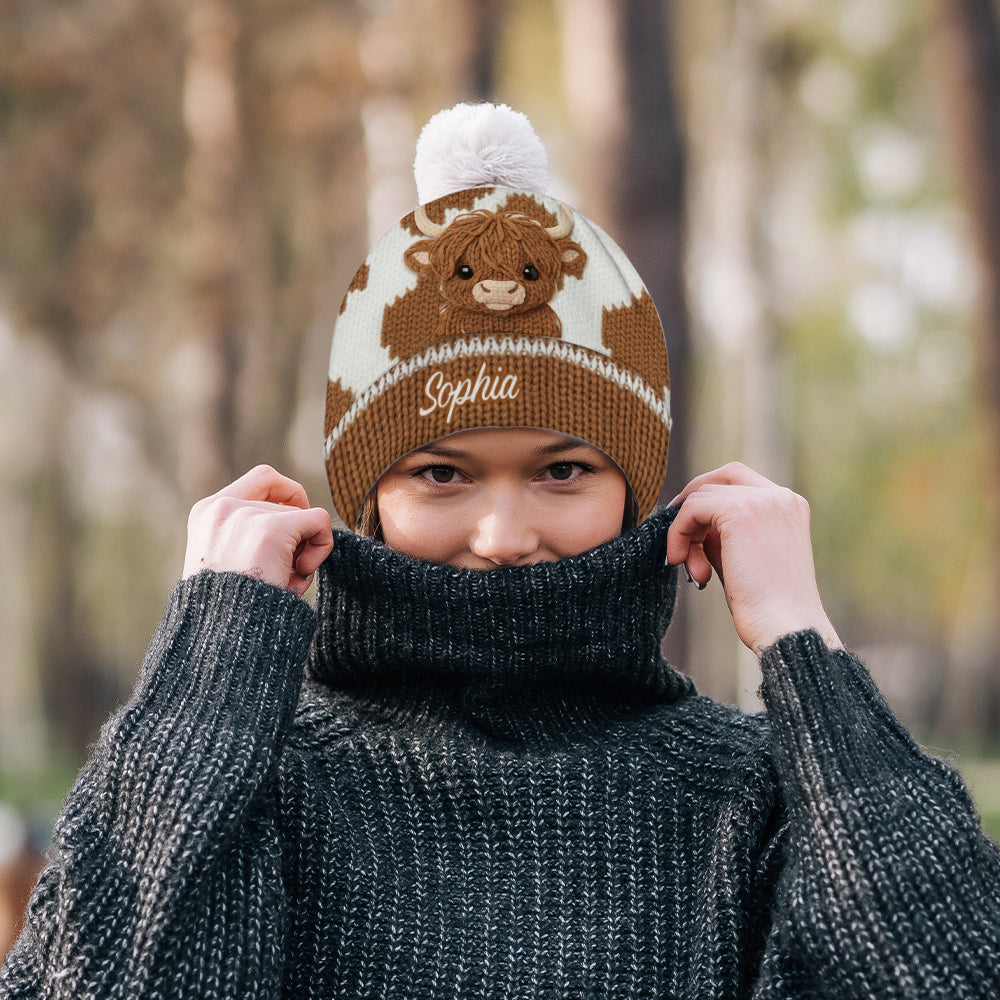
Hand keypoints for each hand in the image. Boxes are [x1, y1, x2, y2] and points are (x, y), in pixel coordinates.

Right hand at [183, 465, 334, 598]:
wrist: (221, 636)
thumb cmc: (230, 611)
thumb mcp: (228, 562)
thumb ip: (250, 535)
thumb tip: (304, 517)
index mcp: (206, 513)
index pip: (262, 479)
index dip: (288, 496)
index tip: (294, 526)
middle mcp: (222, 507)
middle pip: (286, 503)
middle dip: (295, 537)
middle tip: (285, 572)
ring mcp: (246, 516)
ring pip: (303, 517)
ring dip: (303, 551)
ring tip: (283, 582)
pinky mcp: (271, 530)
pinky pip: (319, 522)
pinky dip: (322, 546)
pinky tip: (300, 574)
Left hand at [666, 463, 841, 655]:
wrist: (785, 628)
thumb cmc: (766, 606)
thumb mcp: (743, 558)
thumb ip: (722, 533)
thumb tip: (691, 522)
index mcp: (789, 506)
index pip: (740, 481)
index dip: (708, 499)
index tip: (691, 530)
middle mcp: (780, 496)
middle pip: (721, 477)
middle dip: (693, 504)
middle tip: (678, 538)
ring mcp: (762, 501)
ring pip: (701, 496)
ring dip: (685, 532)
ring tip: (693, 570)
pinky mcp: (741, 512)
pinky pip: (692, 509)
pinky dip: (678, 533)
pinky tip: (680, 561)